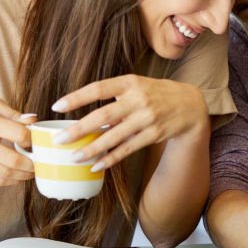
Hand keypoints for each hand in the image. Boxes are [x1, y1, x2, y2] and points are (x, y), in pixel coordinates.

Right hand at [0, 99, 35, 186]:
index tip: (36, 142)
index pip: (19, 134)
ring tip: (33, 171)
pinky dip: (12, 181)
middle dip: (32, 164)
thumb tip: (34, 120)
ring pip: (6, 173)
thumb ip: (12, 112)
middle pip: (14, 159)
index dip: (32, 140)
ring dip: (24, 175)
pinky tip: (19, 176)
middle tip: (40, 162)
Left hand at [51, 75, 206, 170]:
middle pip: (104, 115)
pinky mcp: (154, 134)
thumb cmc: (156, 93)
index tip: (57, 106)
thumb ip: (114, 95)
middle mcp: (138, 99)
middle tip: (59, 140)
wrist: (190, 105)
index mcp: (130, 82)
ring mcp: (147, 118)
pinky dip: (111, 158)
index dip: (76, 98)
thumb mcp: (137, 85)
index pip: (98, 88)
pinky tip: (96, 165)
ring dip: (92, 148)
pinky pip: (128, 149)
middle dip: (79, 129)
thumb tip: (86, 114)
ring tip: (74, 157)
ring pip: (114, 136)